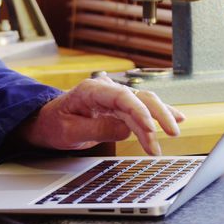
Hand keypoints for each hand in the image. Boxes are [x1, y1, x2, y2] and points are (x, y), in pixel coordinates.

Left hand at [19, 77, 184, 155]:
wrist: (46, 122)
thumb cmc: (54, 125)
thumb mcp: (69, 132)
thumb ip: (97, 129)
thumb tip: (126, 129)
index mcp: (91, 90)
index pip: (122, 97)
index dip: (139, 112)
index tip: (150, 130)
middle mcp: (107, 89)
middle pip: (139, 97)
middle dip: (158, 115)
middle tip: (170, 133)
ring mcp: (115, 97)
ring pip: (145, 103)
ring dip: (160, 118)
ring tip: (173, 132)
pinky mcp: (120, 107)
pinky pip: (142, 109)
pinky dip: (159, 114)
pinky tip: (177, 117)